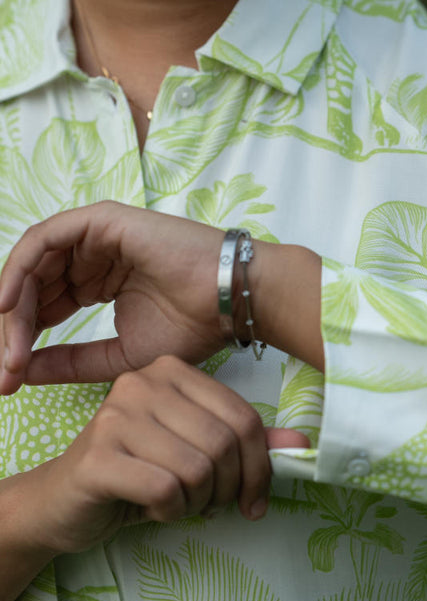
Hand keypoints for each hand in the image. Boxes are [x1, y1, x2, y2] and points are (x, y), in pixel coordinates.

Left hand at [0, 202, 232, 392]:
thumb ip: (69, 361)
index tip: (7, 380)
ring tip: (7, 347)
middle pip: (30, 287)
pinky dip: (18, 269)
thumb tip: (20, 372)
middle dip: (11, 329)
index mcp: (97, 282)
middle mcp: (91, 256)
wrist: (230, 302)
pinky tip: (6, 305)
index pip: (43, 307)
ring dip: (12, 307)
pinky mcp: (99, 220)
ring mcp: (94, 236)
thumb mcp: (118, 356)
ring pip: (32, 266)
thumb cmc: (193, 328)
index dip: (22, 341)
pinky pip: (43, 240)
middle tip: (2, 370)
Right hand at [26, 356, 308, 555]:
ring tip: (175, 502)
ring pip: (198, 468)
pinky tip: (151, 508)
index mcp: (172, 372)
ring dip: (197, 502)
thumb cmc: (134, 475)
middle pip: (225, 444)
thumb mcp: (195, 454)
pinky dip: (170, 511)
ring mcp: (116, 416)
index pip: (244, 418)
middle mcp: (142, 383)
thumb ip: (244, 445)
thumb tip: (300, 444)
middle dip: (228, 489)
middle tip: (209, 505)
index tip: (253, 500)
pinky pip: (166, 490)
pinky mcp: (98, 456)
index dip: (260, 468)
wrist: (60, 502)